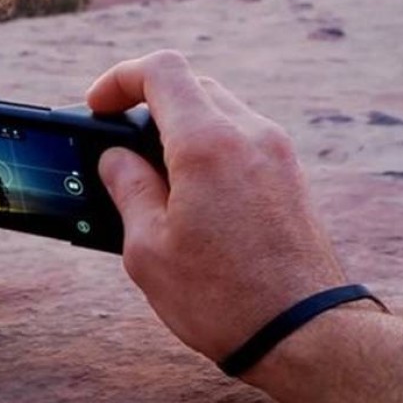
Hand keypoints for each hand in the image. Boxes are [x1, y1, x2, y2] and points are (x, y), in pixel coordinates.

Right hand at [87, 50, 346, 360]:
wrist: (304, 333)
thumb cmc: (222, 298)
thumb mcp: (149, 248)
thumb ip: (127, 188)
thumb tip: (116, 157)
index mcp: (208, 142)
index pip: (161, 70)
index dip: (119, 79)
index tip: (98, 108)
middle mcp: (250, 133)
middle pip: (192, 85)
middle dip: (149, 105)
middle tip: (120, 149)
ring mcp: (278, 153)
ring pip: (221, 111)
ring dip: (182, 129)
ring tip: (155, 180)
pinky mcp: (293, 177)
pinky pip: (244, 141)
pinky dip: (212, 150)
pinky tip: (194, 197)